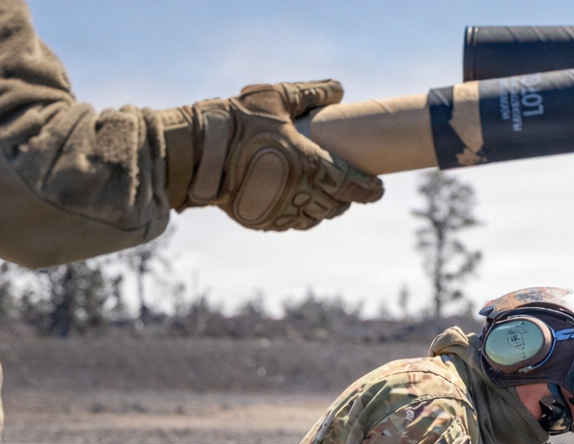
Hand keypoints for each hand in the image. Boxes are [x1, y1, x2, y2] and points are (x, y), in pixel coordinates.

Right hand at [163, 80, 382, 229]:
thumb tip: (338, 90)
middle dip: (344, 198)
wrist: (196, 155)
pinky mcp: (261, 221)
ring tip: (321, 195)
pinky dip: (296, 215)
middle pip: (335, 206)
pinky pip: (289, 224)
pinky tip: (293, 202)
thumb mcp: (274, 98)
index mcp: (311, 166)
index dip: (369, 190)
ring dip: (322, 208)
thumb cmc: (236, 122)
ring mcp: (280, 212)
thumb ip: (309, 93)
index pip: (352, 186)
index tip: (378, 189)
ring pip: (314, 218)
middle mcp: (300, 194)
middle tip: (346, 187)